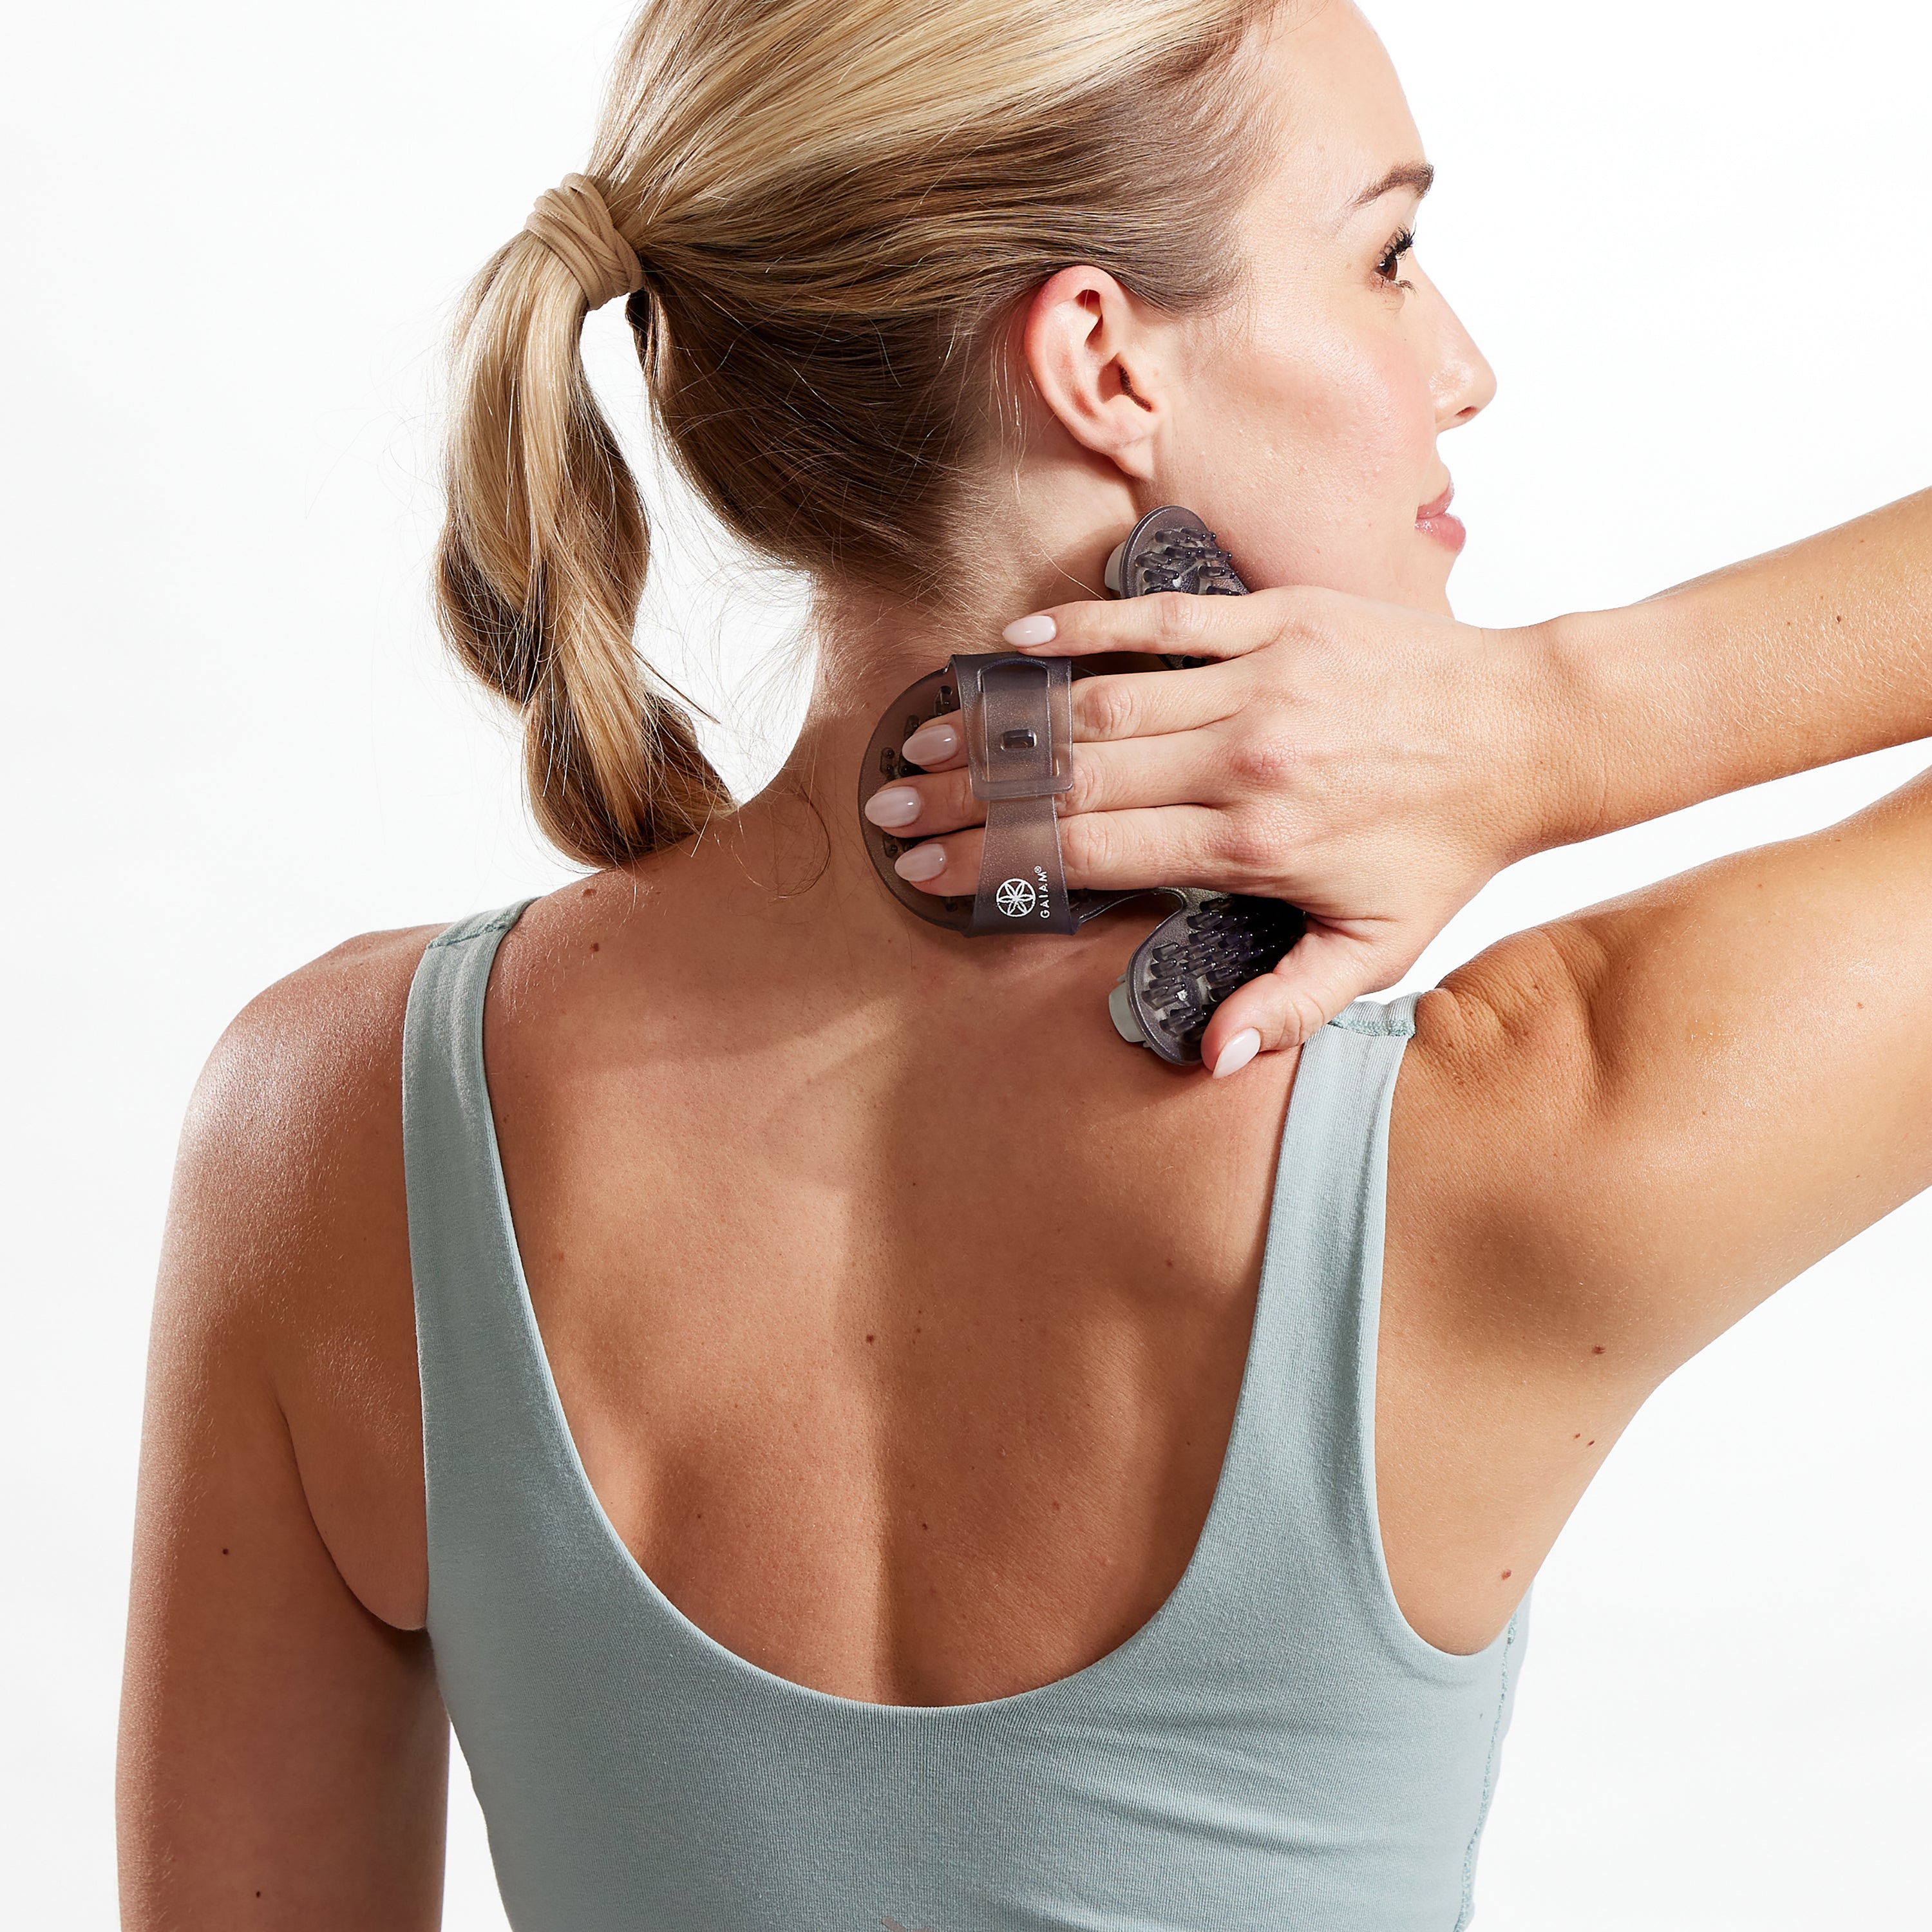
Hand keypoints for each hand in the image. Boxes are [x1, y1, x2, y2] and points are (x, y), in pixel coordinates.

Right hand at [862, 586, 1575, 1071]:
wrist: (1538, 728)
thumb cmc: (1451, 846)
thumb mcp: (1382, 948)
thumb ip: (1291, 1003)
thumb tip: (1211, 1055)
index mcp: (1252, 842)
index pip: (1092, 851)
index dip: (997, 861)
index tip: (926, 867)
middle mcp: (1242, 756)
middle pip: (1070, 775)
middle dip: (968, 793)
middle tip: (891, 801)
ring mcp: (1257, 678)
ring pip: (1099, 698)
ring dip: (1004, 718)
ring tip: (930, 733)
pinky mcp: (1278, 617)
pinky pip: (1164, 621)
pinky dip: (1087, 626)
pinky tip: (1022, 640)